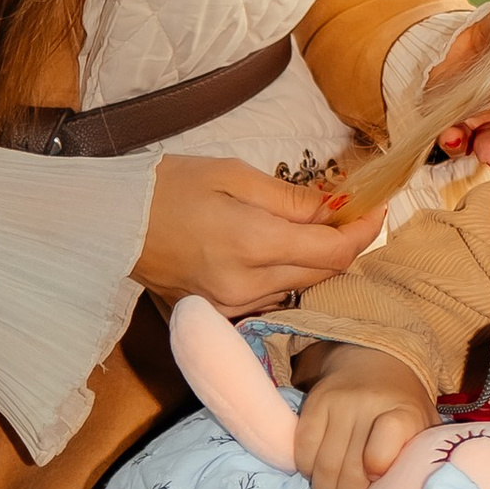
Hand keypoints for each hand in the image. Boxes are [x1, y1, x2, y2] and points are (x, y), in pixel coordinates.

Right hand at [135, 158, 376, 315]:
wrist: (112, 223)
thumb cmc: (170, 186)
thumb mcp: (233, 174)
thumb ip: (289, 197)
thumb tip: (335, 207)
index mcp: (252, 243)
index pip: (332, 250)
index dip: (363, 231)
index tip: (378, 208)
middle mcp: (246, 285)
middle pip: (321, 274)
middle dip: (343, 244)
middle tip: (351, 212)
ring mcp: (232, 306)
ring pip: (298, 289)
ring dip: (315, 262)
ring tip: (314, 228)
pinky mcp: (220, 315)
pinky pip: (270, 299)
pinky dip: (286, 277)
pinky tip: (280, 252)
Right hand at [293, 347, 433, 488]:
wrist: (374, 361)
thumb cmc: (403, 408)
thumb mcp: (423, 427)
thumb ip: (420, 458)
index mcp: (404, 414)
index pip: (384, 448)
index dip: (377, 471)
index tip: (379, 481)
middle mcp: (369, 405)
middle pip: (350, 472)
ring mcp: (339, 403)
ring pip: (322, 468)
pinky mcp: (315, 402)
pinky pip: (302, 451)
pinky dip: (308, 471)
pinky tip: (320, 472)